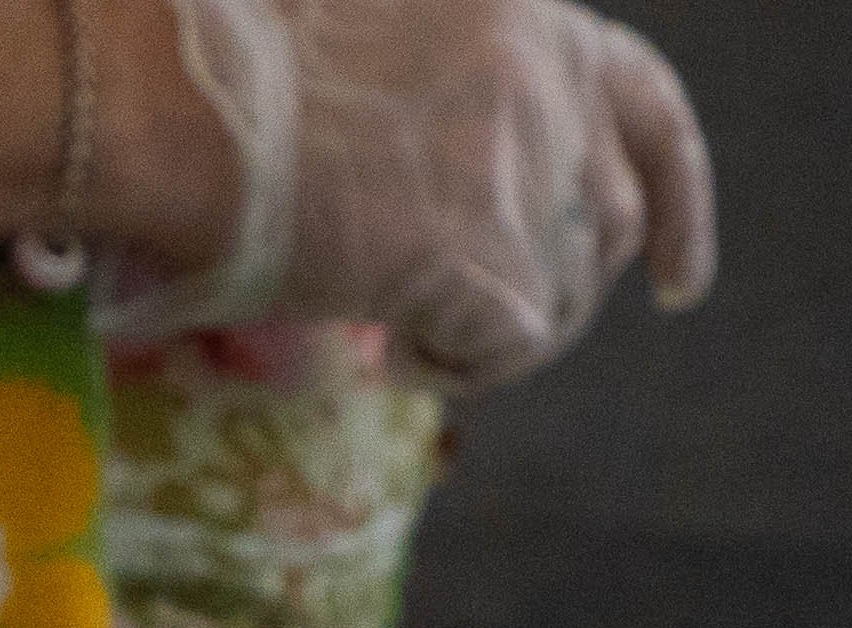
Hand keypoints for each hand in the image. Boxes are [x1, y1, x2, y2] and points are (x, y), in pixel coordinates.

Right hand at [103, 0, 713, 391]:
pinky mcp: (487, 264)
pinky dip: (451, 368)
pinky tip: (386, 348)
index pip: (647, 107)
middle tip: (473, 319)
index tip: (685, 285)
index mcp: (527, 17)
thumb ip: (436, 88)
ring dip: (493, 329)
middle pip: (607, 225)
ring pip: (563, 298)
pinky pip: (504, 350)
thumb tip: (448, 187)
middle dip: (555, 286)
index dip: (681, 201)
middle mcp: (548, 84)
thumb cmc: (223, 69)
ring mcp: (526, 173)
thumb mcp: (366, 32)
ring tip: (399, 321)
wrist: (167, 100)